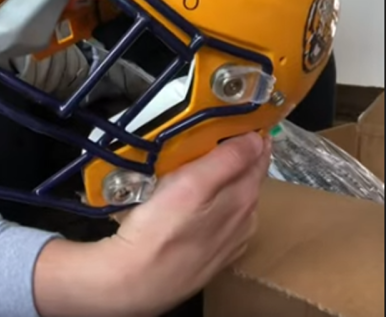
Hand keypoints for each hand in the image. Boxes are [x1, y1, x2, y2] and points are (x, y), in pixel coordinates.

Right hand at [34, 132, 270, 316]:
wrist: (136, 281)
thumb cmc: (159, 231)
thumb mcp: (192, 186)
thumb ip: (227, 160)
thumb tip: (257, 136)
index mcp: (244, 198)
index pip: (258, 154)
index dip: (251, 132)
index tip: (237, 113)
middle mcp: (245, 219)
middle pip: (246, 175)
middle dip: (236, 152)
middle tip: (211, 131)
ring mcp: (229, 239)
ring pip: (232, 196)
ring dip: (222, 177)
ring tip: (198, 162)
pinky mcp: (211, 253)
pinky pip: (218, 218)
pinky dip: (212, 203)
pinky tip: (192, 202)